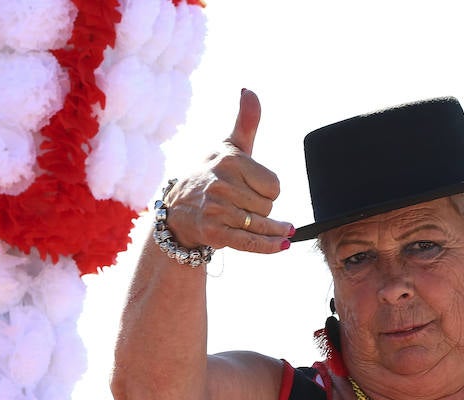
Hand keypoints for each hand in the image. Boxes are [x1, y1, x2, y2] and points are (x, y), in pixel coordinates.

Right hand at [161, 89, 294, 253]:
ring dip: (266, 229)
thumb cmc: (213, 175)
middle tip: (239, 204)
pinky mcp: (214, 232)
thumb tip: (249, 90)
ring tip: (251, 223)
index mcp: (229, 161)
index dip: (267, 190)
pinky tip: (284, 245)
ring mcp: (216, 209)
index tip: (250, 187)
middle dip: (261, 209)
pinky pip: (252, 242)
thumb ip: (246, 122)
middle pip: (269, 207)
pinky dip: (270, 246)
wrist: (179, 210)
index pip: (275, 186)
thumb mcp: (230, 148)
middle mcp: (221, 183)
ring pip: (262, 225)